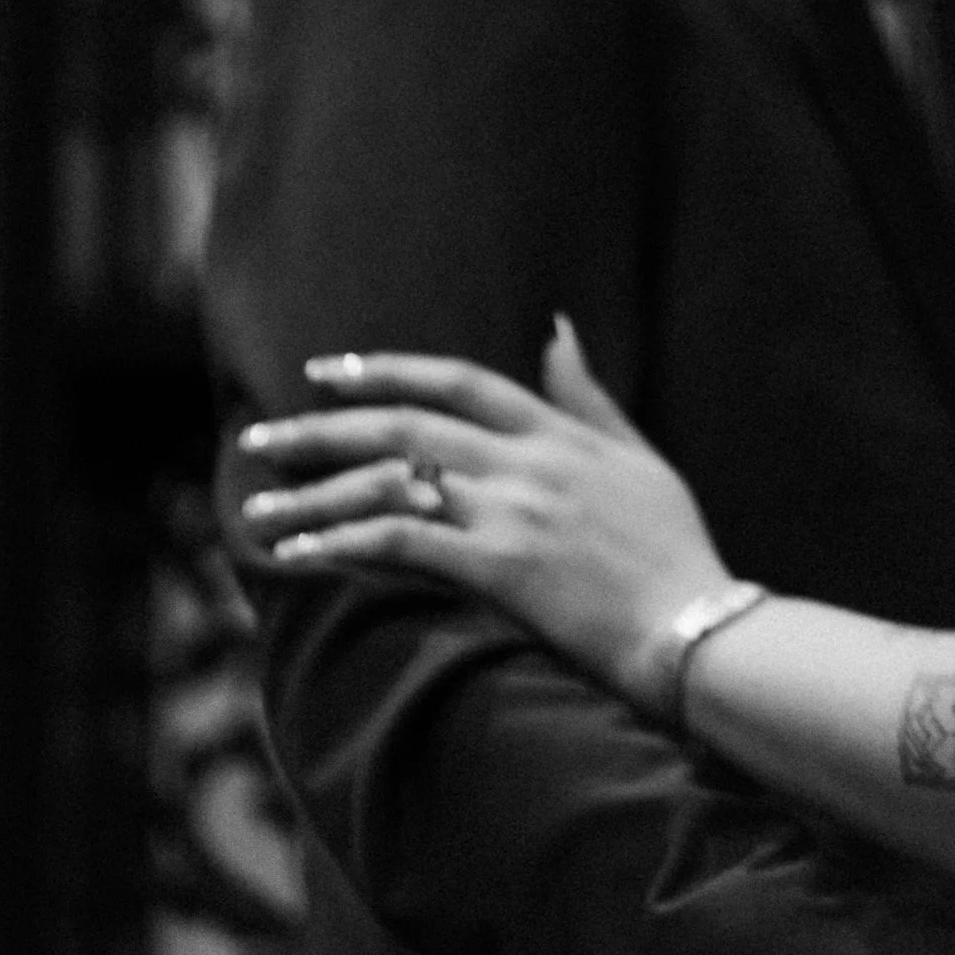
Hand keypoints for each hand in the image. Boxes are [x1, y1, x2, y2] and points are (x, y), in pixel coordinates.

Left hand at [235, 320, 731, 707]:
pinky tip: (298, 557)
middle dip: (322, 428)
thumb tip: (557, 327)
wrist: (698, 627)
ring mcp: (511, 512)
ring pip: (390, 482)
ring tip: (256, 510)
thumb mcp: (639, 456)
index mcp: (557, 432)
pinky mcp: (500, 568)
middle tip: (261, 438)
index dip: (388, 370)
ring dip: (313, 495)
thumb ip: (589, 396)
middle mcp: (526, 461)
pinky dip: (341, 543)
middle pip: (405, 426)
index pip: (458, 380)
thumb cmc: (675, 549)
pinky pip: (401, 542)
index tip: (328, 372)